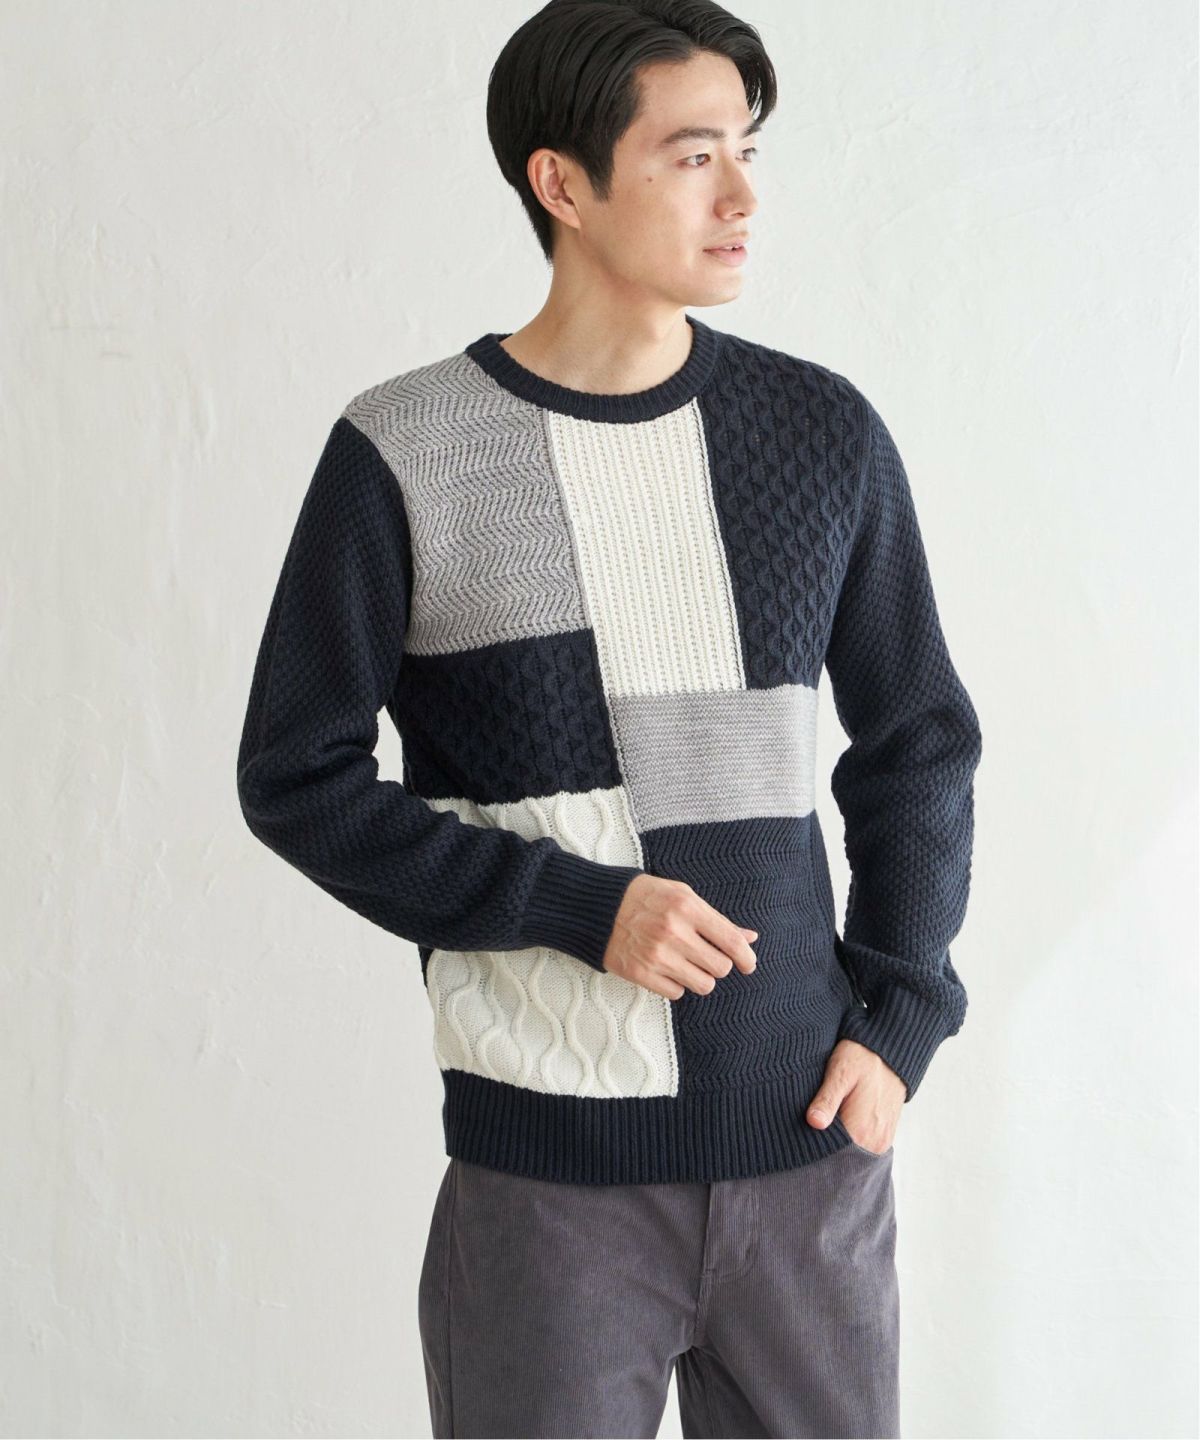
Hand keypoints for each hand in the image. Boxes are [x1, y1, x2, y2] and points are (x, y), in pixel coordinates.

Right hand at [601, 874, 758, 998]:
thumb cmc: (644, 897)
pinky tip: (666, 968)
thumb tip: (749, 938)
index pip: (731, 941)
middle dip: (719, 964)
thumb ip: (716, 919)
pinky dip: (676, 984)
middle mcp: (674, 932)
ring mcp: (657, 956)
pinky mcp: (641, 974)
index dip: (747, 957)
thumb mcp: (682, 895)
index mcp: (686, 907)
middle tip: (707, 956)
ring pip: (703, 985)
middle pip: (720, 968)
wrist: (597, 907)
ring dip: (700, 977)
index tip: (749, 964)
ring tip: (686, 963)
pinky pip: (677, 993)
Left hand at [805, 1038, 905, 1153]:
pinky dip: (849, 1144)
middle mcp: (874, 1143)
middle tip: (808, 1134)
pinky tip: (838, 1129)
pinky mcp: (884, 1136)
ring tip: (823, 1130)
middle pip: (841, 1160)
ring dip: (837, 1148)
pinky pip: (863, 1149)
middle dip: (824, 1152)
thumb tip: (814, 1122)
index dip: (812, 1151)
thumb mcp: (840, 1072)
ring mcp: (881, 1142)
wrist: (890, 1052)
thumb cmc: (861, 1058)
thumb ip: (827, 1100)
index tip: (799, 1140)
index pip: (830, 1157)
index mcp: (861, 1131)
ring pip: (852, 1156)